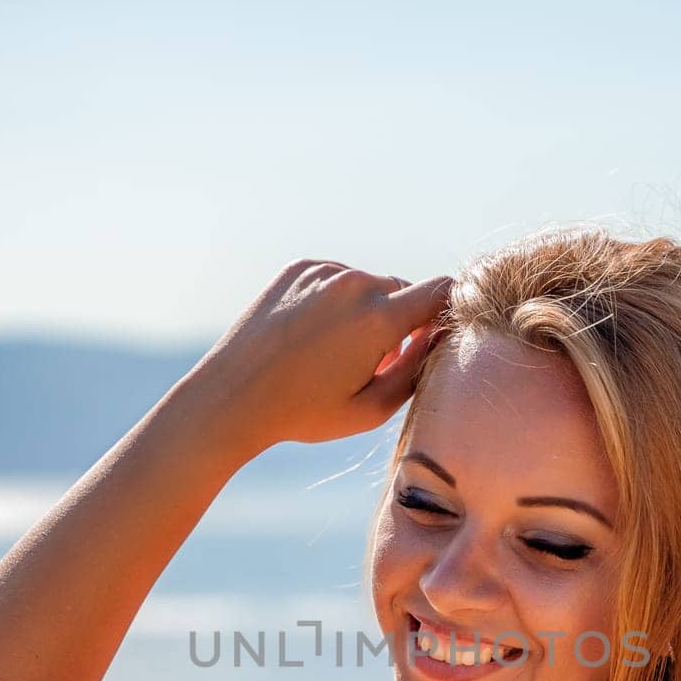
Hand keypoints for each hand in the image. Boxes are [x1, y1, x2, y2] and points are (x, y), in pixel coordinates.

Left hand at [194, 258, 452, 447]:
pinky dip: (337, 302)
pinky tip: (313, 336)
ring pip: (369, 285)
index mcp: (379, 318)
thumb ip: (416, 371)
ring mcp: (324, 272)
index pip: (442, 292)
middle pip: (403, 291)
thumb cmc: (304, 412)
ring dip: (367, 312)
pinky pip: (337, 279)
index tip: (435, 337)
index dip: (447, 313)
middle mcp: (354, 284)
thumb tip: (438, 338)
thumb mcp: (371, 409)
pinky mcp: (299, 268)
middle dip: (401, 322)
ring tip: (338, 353)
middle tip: (375, 362)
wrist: (233, 396)